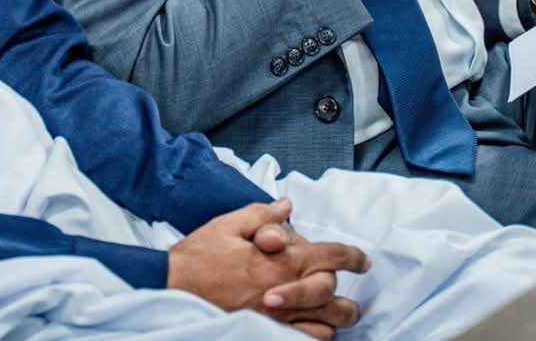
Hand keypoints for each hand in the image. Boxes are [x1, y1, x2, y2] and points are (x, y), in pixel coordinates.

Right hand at [166, 198, 366, 335]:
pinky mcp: (265, 333)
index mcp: (281, 260)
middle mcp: (285, 291)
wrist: (172, 290)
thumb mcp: (229, 224)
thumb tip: (287, 207)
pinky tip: (308, 328)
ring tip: (331, 315)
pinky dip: (313, 336)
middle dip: (349, 297)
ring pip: (325, 327)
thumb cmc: (199, 257)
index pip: (331, 256)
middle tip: (351, 295)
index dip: (353, 256)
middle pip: (336, 298)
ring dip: (331, 319)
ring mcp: (277, 318)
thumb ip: (263, 215)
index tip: (363, 260)